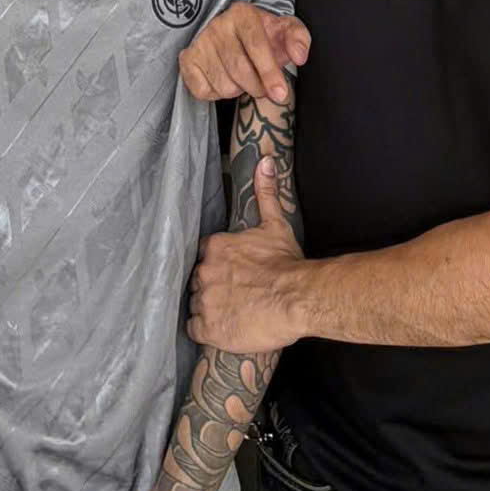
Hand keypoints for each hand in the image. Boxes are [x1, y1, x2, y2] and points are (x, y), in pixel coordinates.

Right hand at [178, 3, 310, 104]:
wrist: (233, 33)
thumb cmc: (262, 35)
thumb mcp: (285, 30)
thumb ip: (298, 39)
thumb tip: (299, 56)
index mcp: (242, 14)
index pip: (256, 45)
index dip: (269, 72)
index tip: (280, 93)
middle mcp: (217, 25)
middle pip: (240, 70)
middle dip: (257, 87)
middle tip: (263, 86)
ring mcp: (199, 43)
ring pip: (223, 84)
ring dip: (238, 90)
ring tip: (242, 78)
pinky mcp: (187, 60)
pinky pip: (203, 91)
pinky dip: (217, 93)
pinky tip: (224, 79)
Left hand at [188, 157, 305, 354]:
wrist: (295, 297)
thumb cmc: (285, 263)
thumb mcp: (275, 224)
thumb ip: (265, 193)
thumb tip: (265, 161)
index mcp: (215, 247)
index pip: (203, 255)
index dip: (215, 265)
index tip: (229, 273)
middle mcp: (203, 272)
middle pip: (196, 280)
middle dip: (210, 286)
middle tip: (232, 295)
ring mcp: (204, 301)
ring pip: (194, 304)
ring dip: (207, 308)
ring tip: (229, 313)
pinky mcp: (208, 328)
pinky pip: (193, 328)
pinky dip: (204, 329)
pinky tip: (220, 328)